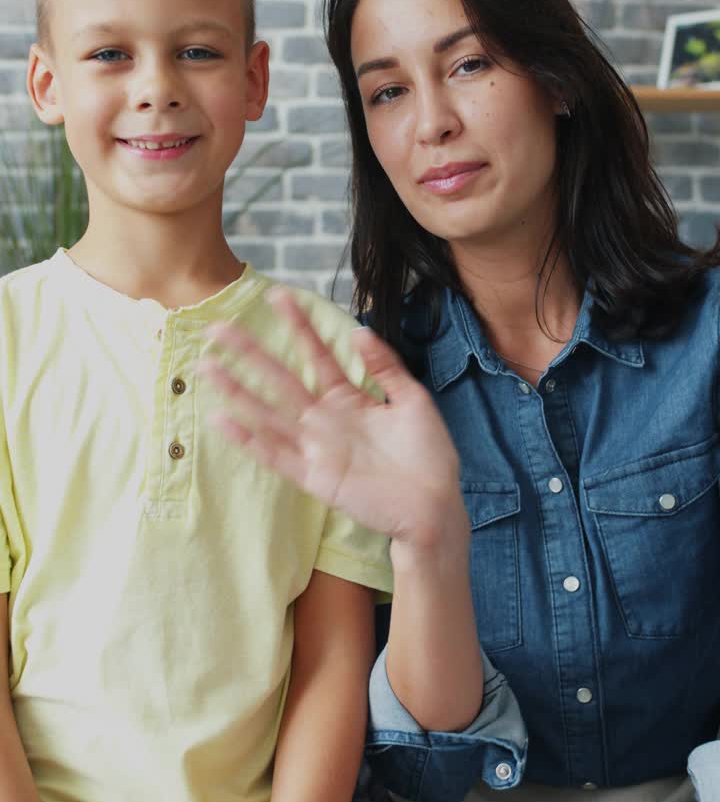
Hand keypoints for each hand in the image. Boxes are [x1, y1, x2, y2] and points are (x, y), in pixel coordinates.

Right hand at [200, 287, 461, 545]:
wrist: (435, 506)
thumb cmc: (429, 456)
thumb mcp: (413, 401)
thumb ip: (386, 368)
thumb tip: (359, 330)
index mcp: (350, 398)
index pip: (317, 355)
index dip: (299, 326)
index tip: (278, 296)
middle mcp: (326, 419)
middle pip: (281, 379)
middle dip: (250, 353)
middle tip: (218, 328)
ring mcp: (316, 447)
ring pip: (268, 413)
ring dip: (237, 391)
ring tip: (207, 367)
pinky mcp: (313, 476)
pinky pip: (275, 454)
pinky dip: (247, 438)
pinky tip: (221, 418)